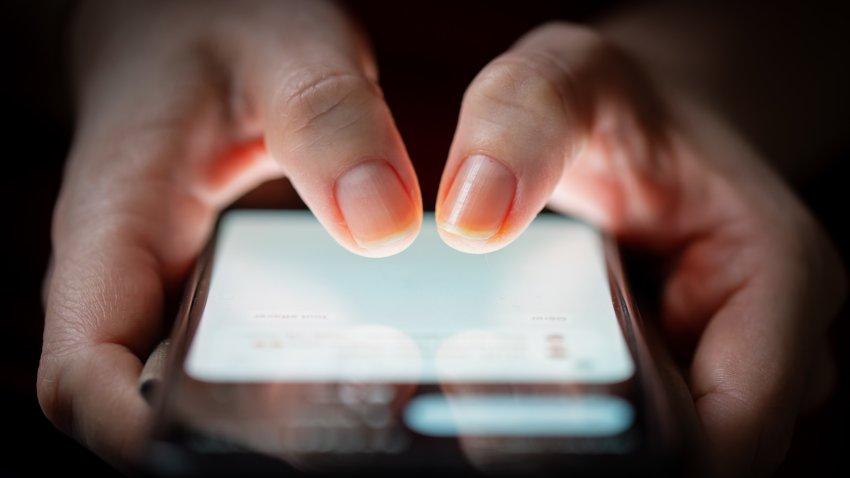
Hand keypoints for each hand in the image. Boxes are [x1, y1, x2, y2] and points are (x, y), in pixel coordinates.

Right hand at [38, 0, 421, 465]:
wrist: (193, 26)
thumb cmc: (218, 28)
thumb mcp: (284, 48)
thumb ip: (328, 119)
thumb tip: (379, 225)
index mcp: (115, 228)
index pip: (83, 372)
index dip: (138, 429)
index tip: (222, 442)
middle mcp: (135, 282)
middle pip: (150, 408)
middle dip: (234, 438)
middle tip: (345, 420)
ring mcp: (174, 295)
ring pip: (196, 396)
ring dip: (269, 421)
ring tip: (366, 405)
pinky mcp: (215, 294)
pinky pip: (238, 361)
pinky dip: (291, 380)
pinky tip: (360, 369)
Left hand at [436, 22, 845, 474]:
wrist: (637, 118)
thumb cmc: (619, 100)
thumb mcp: (570, 76)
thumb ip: (525, 121)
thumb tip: (475, 217)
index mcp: (776, 273)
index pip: (735, 425)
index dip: (644, 448)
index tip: (529, 430)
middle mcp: (766, 333)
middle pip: (698, 448)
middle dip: (605, 437)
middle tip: (495, 412)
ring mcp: (726, 360)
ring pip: (667, 442)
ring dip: (591, 426)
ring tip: (502, 386)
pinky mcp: (682, 371)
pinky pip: (632, 415)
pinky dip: (581, 407)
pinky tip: (525, 373)